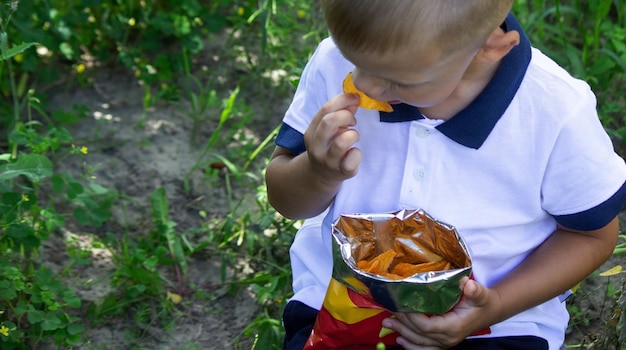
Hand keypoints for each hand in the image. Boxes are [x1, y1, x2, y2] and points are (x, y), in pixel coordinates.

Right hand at [304, 93, 360, 183]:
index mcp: (311, 132)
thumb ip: (338, 112)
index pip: (325, 110)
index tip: (355, 99)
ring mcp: (328, 160)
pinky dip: (357, 153)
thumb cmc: (328, 145)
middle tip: (352, 121)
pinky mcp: (342, 171)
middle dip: (346, 116)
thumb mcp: (326, 130)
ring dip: (353, 134)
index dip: (342, 100)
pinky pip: (353, 158)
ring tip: (353, 137)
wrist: (321, 175)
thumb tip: (354, 98)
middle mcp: (316, 147)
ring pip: (342, 141)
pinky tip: (354, 153)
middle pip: (329, 122)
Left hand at [382, 277, 501, 348]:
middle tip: (387, 312)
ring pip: (419, 343)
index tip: (401, 305)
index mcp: (453, 327)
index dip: (412, 317)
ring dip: (401, 333)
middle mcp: (448, 338)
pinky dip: (410, 345)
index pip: (426, 326)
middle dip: (402, 324)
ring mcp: (444, 343)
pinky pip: (423, 348)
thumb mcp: (481, 294)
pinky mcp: (442, 342)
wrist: (488, 312)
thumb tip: (467, 284)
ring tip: (387, 323)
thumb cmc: (482, 302)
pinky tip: (399, 339)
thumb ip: (474, 290)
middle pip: (419, 335)